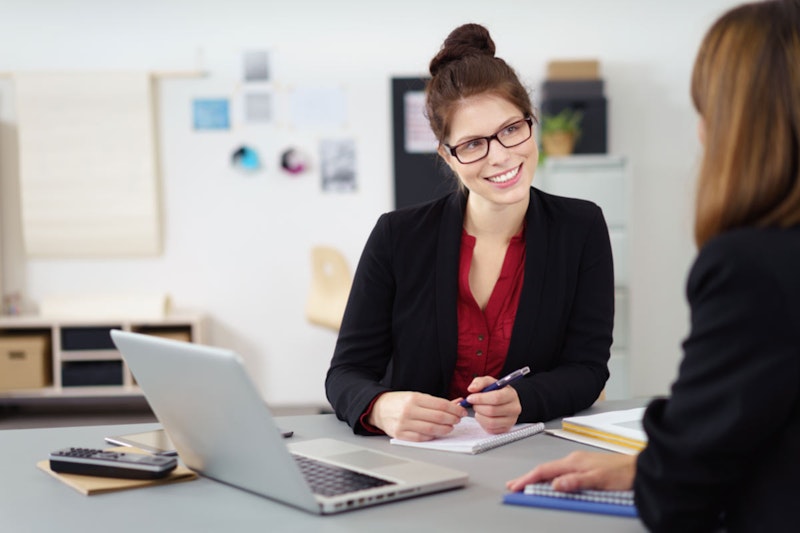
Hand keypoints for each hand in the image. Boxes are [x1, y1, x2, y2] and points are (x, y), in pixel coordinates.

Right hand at [368, 391, 466, 440]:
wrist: (378, 408)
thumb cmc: (400, 402)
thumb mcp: (416, 396)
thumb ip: (436, 402)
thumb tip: (456, 403)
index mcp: (414, 398)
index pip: (441, 405)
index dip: (454, 409)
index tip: (461, 411)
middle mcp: (409, 411)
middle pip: (438, 417)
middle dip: (452, 419)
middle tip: (458, 420)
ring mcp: (404, 424)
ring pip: (431, 430)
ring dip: (445, 429)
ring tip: (450, 427)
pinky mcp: (400, 435)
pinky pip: (421, 439)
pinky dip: (432, 437)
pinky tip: (436, 433)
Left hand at [463, 375, 521, 433]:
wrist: (503, 401)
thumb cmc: (495, 391)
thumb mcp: (488, 382)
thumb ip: (479, 382)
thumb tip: (472, 389)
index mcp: (511, 394)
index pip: (496, 398)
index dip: (480, 398)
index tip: (470, 398)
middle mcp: (514, 408)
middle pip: (492, 411)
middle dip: (478, 407)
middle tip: (473, 404)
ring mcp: (511, 420)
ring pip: (491, 422)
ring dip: (479, 416)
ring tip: (478, 409)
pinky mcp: (506, 429)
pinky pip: (490, 429)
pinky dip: (483, 423)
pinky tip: (483, 416)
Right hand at [505, 451, 636, 492]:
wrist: (640, 468)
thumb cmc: (623, 473)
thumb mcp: (599, 479)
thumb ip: (576, 482)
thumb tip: (556, 484)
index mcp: (574, 462)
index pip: (544, 471)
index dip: (528, 479)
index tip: (516, 486)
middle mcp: (574, 460)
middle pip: (545, 470)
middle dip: (528, 478)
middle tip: (514, 486)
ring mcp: (579, 463)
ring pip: (553, 471)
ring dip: (538, 479)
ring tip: (527, 486)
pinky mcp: (585, 468)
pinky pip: (561, 473)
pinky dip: (550, 478)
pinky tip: (549, 483)